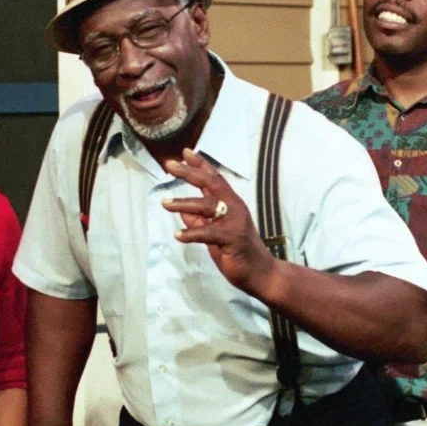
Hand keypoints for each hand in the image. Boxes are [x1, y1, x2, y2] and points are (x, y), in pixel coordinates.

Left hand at [162, 148, 277, 296]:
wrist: (261, 273)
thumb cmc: (238, 252)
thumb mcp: (216, 233)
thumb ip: (200, 220)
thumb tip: (181, 211)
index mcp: (231, 203)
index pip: (215, 178)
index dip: (201, 164)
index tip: (186, 152)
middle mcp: (234, 207)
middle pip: (211, 183)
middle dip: (190, 173)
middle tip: (170, 165)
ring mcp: (234, 222)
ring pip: (207, 206)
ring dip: (183, 203)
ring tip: (164, 203)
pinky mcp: (232, 239)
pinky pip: (208, 233)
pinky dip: (192, 233)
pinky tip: (178, 235)